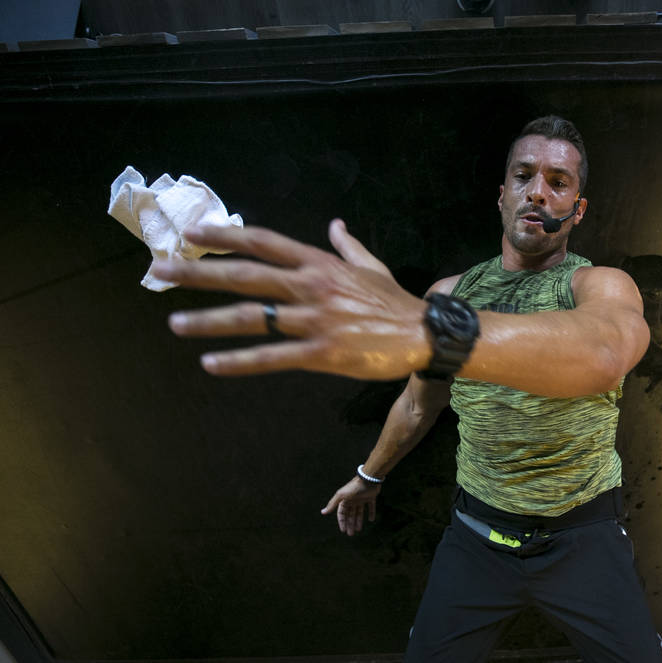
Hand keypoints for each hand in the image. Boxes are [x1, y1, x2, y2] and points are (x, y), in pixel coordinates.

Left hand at [153, 219, 427, 378]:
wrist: (424, 334)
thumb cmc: (395, 301)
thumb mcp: (371, 266)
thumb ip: (347, 246)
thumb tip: (335, 224)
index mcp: (319, 263)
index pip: (263, 243)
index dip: (225, 235)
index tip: (192, 232)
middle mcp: (311, 286)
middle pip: (245, 274)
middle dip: (199, 271)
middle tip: (160, 270)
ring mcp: (314, 320)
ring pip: (251, 317)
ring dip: (208, 320)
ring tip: (175, 322)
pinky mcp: (321, 353)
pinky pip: (271, 356)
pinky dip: (239, 360)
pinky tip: (211, 363)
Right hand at [321, 476, 381, 535]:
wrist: (368, 478)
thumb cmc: (354, 487)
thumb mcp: (341, 496)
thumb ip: (332, 504)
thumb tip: (322, 512)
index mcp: (345, 500)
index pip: (342, 513)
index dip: (342, 522)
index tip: (343, 530)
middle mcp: (353, 500)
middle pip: (350, 514)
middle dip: (350, 524)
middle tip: (351, 534)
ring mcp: (362, 498)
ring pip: (360, 512)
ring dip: (359, 521)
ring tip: (358, 530)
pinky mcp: (371, 497)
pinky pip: (371, 507)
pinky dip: (371, 513)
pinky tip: (371, 520)